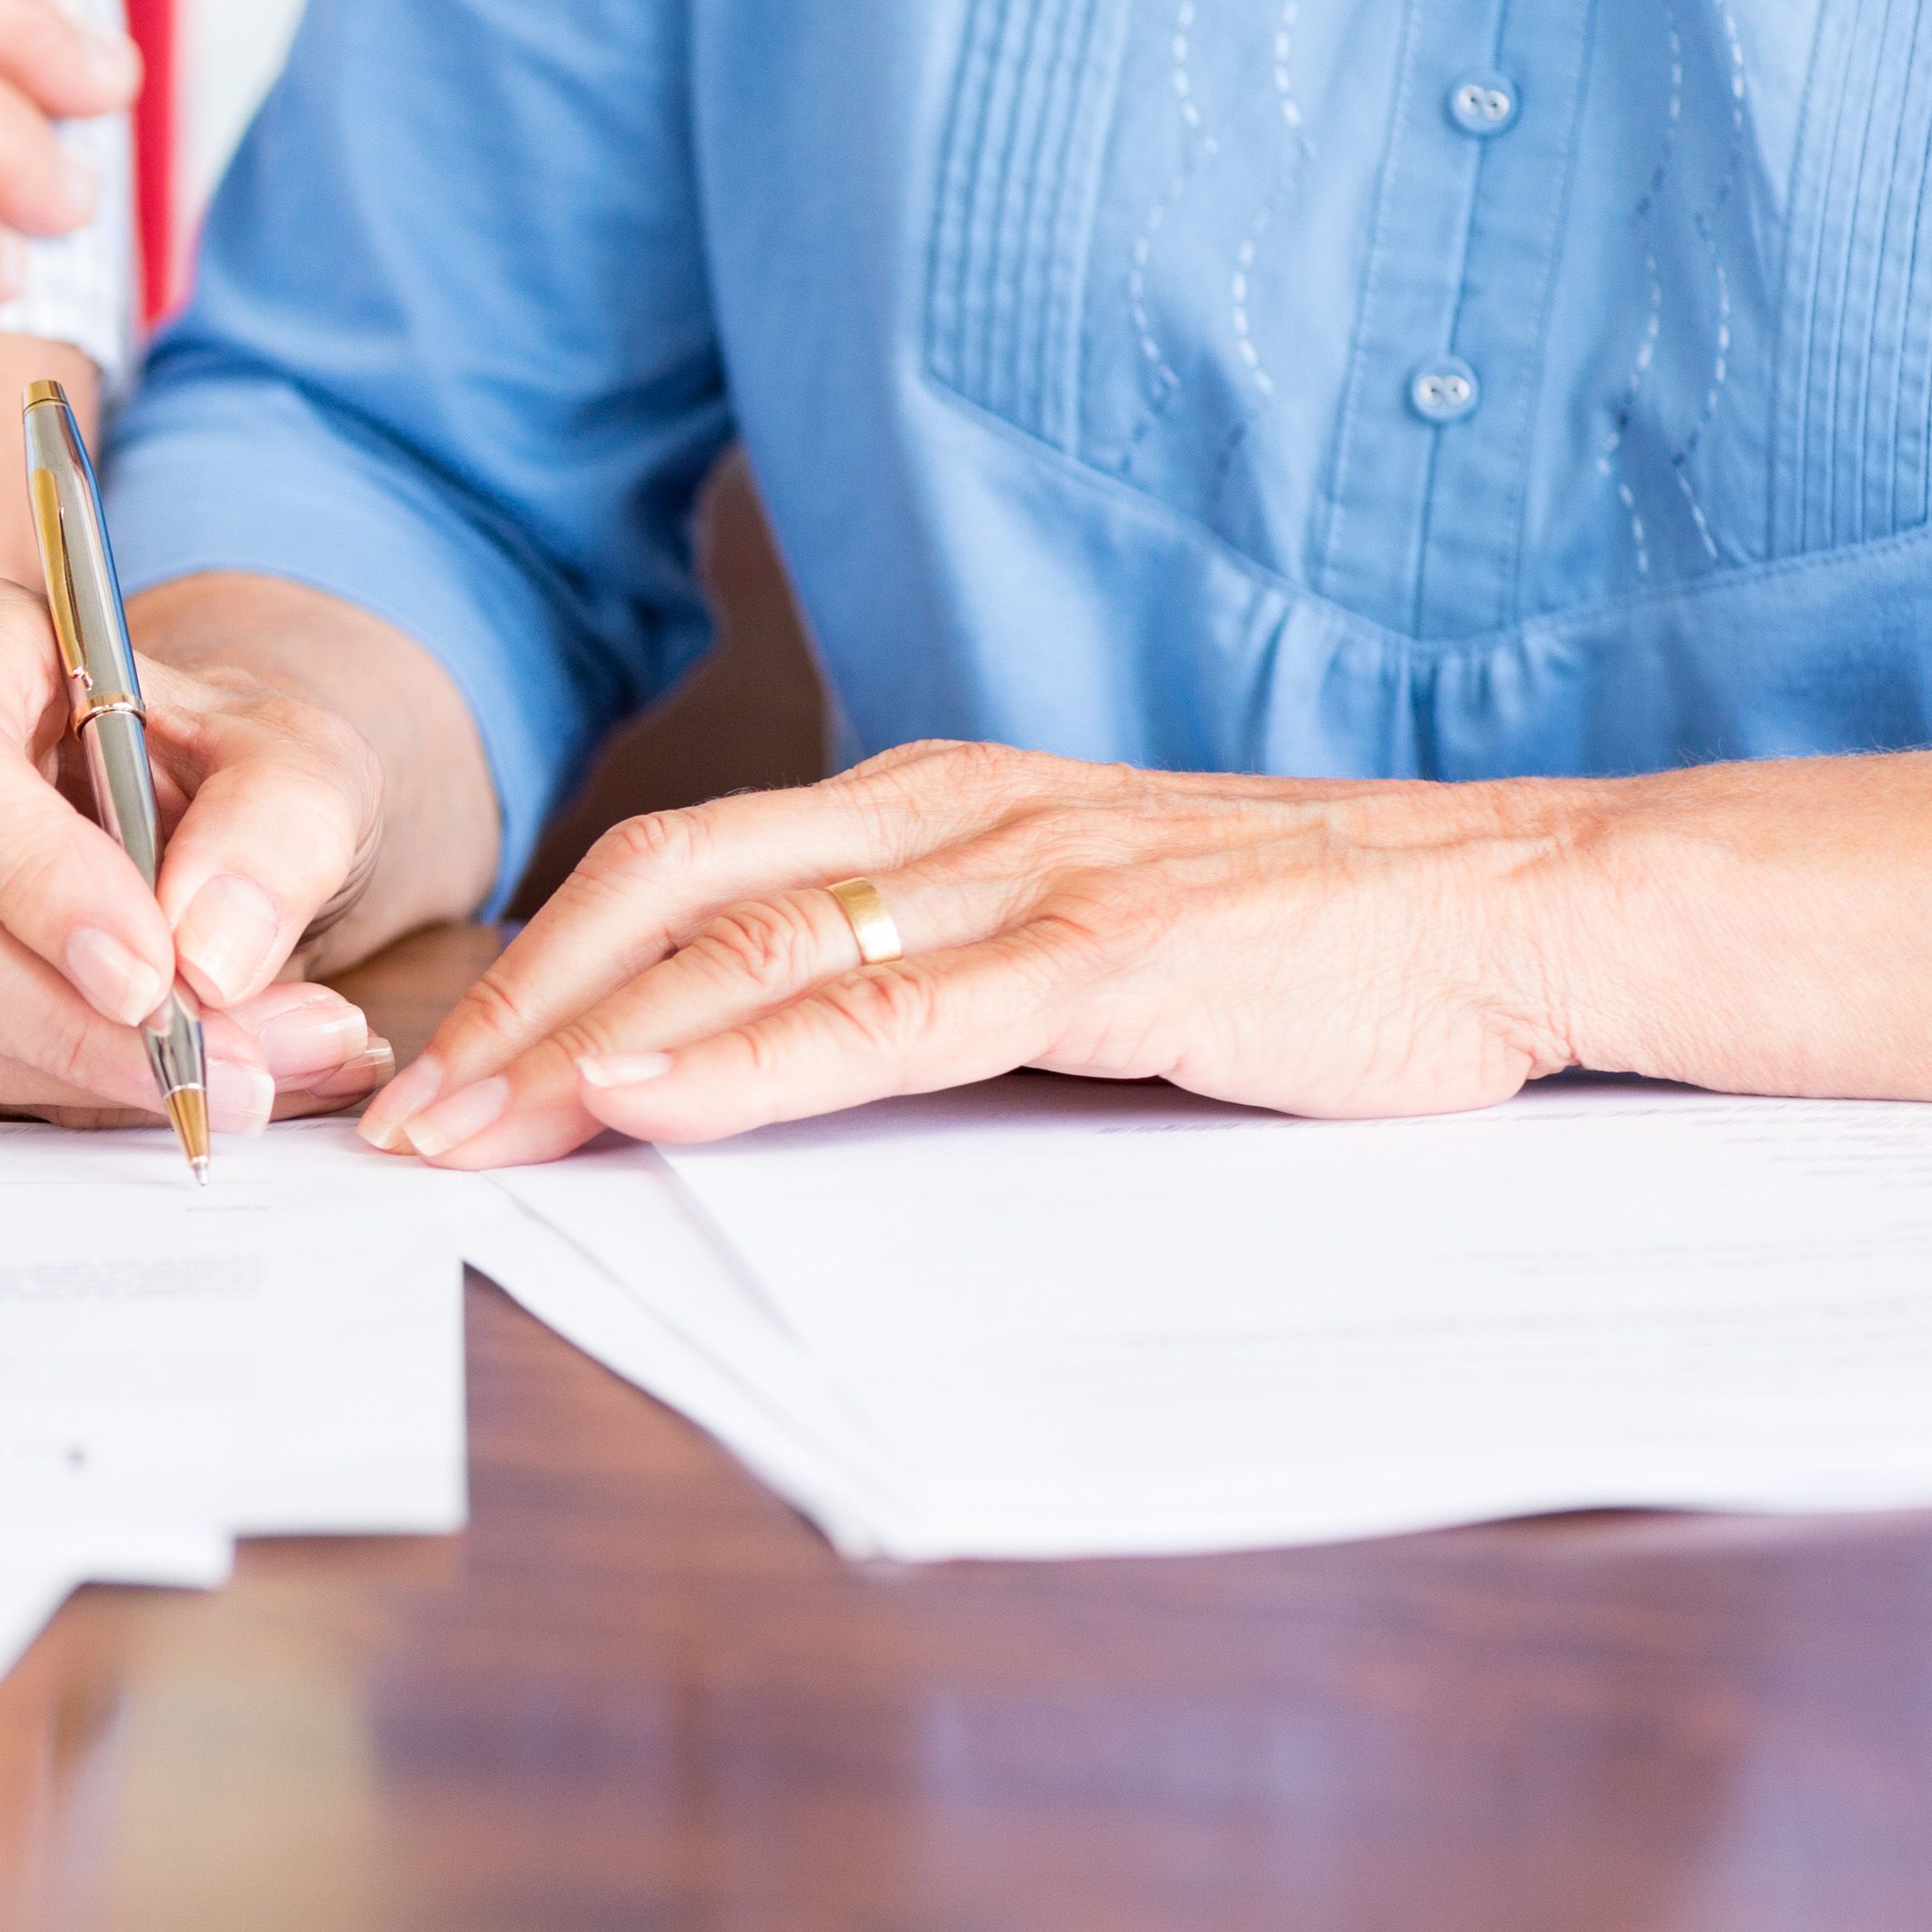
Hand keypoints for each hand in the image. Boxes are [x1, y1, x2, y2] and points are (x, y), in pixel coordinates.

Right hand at [0, 576, 405, 1130]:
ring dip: (104, 1073)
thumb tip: (210, 955)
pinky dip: (96, 1095)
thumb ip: (280, 828)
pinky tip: (199, 1082)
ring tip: (258, 1079)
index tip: (150, 970)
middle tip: (233, 1068)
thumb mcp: (302, 761)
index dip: (29, 875)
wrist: (209, 825)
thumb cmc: (231, 764)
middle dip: (79, 1023)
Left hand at [352, 742, 1598, 1164]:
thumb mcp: (1080, 941)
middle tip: (401, 1117)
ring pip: (752, 947)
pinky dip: (750, 1059)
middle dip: (516, 1002)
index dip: (538, 961)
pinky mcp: (1110, 959)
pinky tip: (647, 1101)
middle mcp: (956, 814)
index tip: (434, 1063)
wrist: (1530, 905)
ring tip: (472, 1129)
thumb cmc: (1309, 942)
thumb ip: (939, 979)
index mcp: (937, 802)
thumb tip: (780, 1069)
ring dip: (589, 1045)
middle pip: (668, 887)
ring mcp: (1030, 878)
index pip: (682, 868)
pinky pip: (889, 1011)